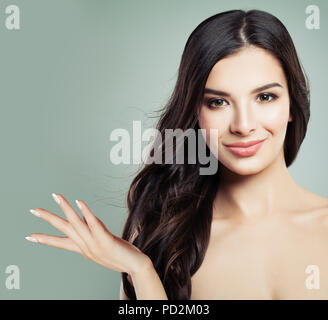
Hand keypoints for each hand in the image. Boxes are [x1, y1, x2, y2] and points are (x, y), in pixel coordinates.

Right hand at [26, 193, 150, 275]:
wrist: (134, 266)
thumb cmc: (119, 255)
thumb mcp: (101, 246)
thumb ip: (93, 233)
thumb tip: (86, 218)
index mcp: (83, 249)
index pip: (60, 243)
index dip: (44, 239)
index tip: (30, 236)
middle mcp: (86, 247)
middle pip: (64, 230)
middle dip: (48, 219)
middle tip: (34, 210)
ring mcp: (94, 244)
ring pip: (76, 224)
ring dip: (65, 209)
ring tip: (56, 197)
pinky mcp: (105, 240)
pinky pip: (93, 224)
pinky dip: (85, 212)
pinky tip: (79, 202)